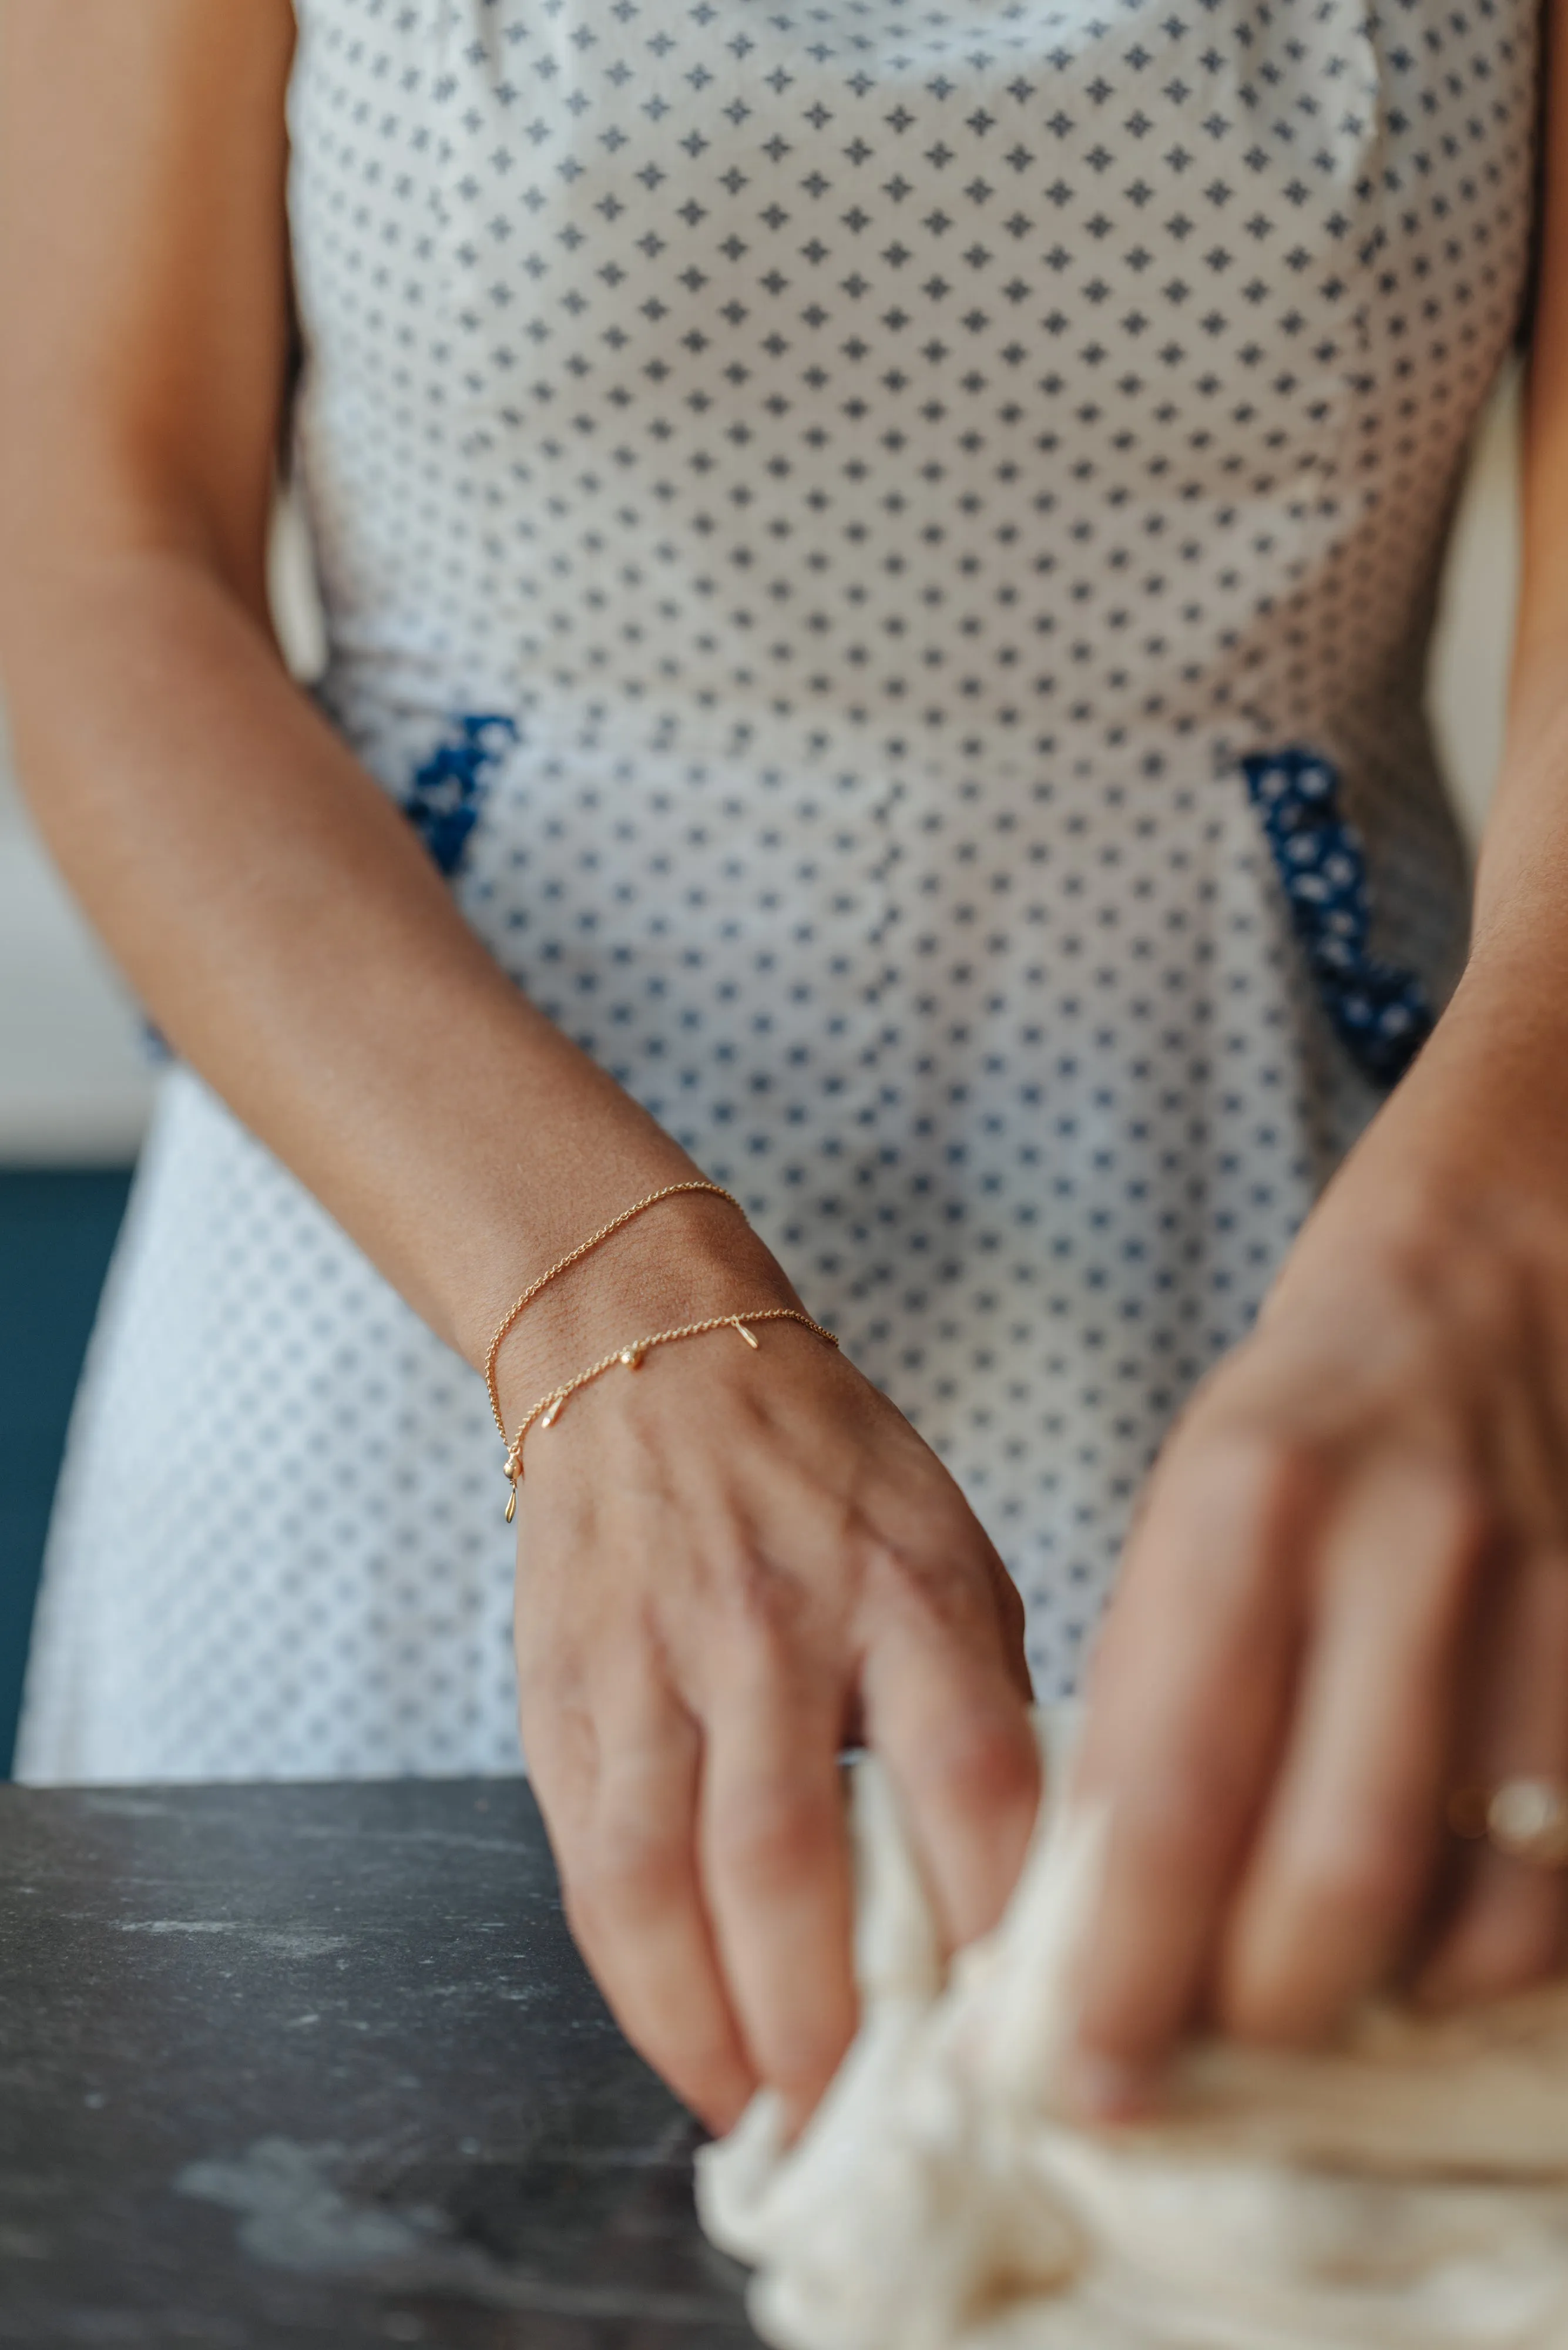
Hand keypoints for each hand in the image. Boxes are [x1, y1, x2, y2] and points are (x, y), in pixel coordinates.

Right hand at [507, 1211, 1037, 2132]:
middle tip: (889, 2127)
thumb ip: (981, 1697)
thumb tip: (1027, 1879)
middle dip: (839, 2025)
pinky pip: (594, 1868)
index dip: (998, 1929)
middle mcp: (774, 1628)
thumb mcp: (951, 1546)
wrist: (649, 1357)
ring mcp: (654, 1665)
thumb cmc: (827, 1471)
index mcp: (905, 1587)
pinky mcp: (567, 1699)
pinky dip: (640, 1984)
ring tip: (781, 2120)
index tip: (1029, 2034)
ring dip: (725, 2031)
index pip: (970, 1780)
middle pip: (799, 1862)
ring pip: (672, 1883)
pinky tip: (692, 2050)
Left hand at [1067, 1186, 1567, 2118]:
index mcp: (1246, 1507)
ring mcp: (1540, 1602)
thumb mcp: (1188, 1512)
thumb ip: (1157, 1695)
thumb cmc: (1309, 1418)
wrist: (1494, 1279)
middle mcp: (1400, 1555)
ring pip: (1476, 1908)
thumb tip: (1104, 1912)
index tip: (1076, 2075)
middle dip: (1249, 2015)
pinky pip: (1563, 1879)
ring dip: (1378, 2002)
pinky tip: (1424, 1944)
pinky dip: (1488, 1953)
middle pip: (1331, 1875)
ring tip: (1304, 2001)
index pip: (1172, 1788)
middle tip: (1183, 2066)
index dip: (1122, 1961)